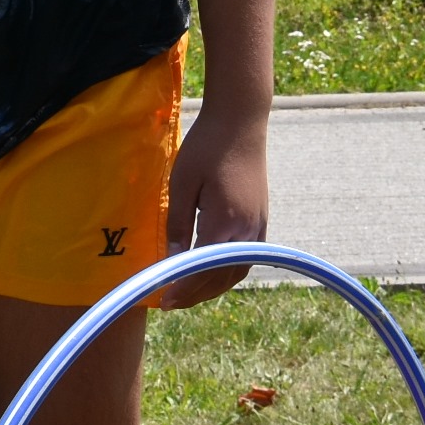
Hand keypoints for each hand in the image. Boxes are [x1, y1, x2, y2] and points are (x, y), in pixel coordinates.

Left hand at [152, 111, 267, 310]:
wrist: (241, 121)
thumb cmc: (206, 147)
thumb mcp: (181, 184)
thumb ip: (177, 224)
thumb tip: (171, 262)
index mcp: (226, 222)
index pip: (203, 269)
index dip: (183, 288)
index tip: (164, 300)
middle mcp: (248, 231)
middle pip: (223, 277)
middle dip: (196, 294)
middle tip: (170, 302)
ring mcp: (259, 226)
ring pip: (237, 271)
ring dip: (213, 286)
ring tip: (188, 292)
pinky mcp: (261, 220)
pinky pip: (245, 258)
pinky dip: (226, 272)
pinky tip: (209, 272)